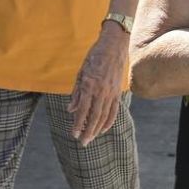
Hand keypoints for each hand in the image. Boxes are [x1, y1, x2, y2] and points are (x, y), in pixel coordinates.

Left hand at [68, 24, 129, 145]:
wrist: (114, 46)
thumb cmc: (94, 57)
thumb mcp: (81, 72)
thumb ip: (76, 92)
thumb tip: (70, 109)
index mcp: (89, 85)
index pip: (82, 110)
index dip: (78, 124)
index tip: (74, 134)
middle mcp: (100, 91)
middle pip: (94, 117)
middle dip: (88, 132)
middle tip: (83, 143)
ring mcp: (111, 92)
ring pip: (104, 116)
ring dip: (97, 129)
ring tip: (91, 138)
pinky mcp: (118, 92)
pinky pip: (114, 110)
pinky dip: (109, 121)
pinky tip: (104, 128)